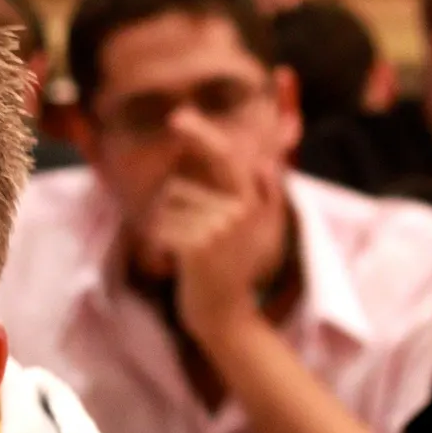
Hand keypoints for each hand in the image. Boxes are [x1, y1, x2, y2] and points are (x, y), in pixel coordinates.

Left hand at [138, 122, 288, 353]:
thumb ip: (268, 195)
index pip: (229, 158)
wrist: (225, 315)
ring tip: (186, 241)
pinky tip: (177, 258)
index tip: (180, 117)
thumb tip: (269, 162)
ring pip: (175, 199)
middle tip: (177, 123)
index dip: (205, 134)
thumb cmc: (238, 271)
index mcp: (251, 204)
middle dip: (193, 146)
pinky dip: (162, 238)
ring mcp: (218, 229)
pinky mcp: (197, 249)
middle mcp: (239, 212)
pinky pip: (165, 225)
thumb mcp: (265, 233)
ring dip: (170, 216)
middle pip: (204, 170)